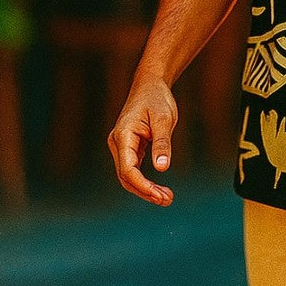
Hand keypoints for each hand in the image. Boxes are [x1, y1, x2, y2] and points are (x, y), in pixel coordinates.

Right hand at [108, 78, 177, 205]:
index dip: (142, 185)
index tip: (158, 195)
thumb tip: (162, 168)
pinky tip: (159, 188)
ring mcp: (122, 146)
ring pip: (129, 175)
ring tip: (166, 198)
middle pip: (126, 177)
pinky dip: (145, 180)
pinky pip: (134, 169)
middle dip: (145, 191)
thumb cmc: (157, 99)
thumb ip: (162, 143)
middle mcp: (118, 143)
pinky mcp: (129, 148)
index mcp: (123, 136)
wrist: (150, 85)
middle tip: (167, 200)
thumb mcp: (164, 119)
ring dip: (145, 189)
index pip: (128, 169)